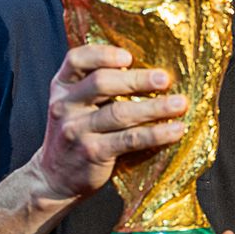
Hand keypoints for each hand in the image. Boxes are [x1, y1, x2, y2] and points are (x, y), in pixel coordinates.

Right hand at [31, 44, 187, 199]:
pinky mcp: (92, 152)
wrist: (55, 179)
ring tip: (179, 104)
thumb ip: (97, 88)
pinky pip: (128, 139)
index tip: (128, 57)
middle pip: (101, 83)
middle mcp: (65, 105)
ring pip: (119, 112)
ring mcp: (76, 129)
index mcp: (62, 86)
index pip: (77, 59)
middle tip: (164, 79)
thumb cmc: (77, 135)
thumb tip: (149, 71)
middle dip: (136, 80)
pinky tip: (174, 130)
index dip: (103, 54)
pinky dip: (155, 134)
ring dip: (154, 107)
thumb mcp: (75, 106)